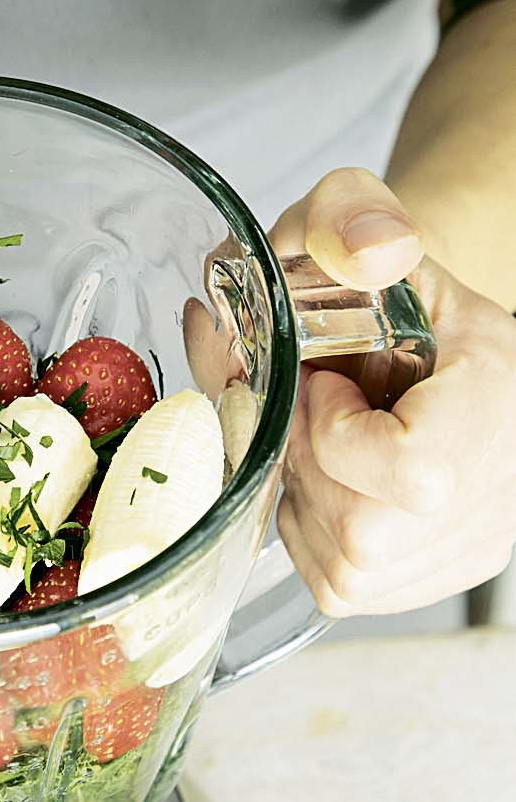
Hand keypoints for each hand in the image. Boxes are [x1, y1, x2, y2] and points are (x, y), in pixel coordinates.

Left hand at [271, 167, 515, 615]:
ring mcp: (464, 548)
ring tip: (331, 442)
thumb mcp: (359, 219)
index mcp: (495, 397)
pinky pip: (336, 584)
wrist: (435, 347)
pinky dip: (313, 532)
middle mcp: (490, 492)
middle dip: (308, 466)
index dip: (336, 431)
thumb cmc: (387, 289)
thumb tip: (369, 250)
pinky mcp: (432, 580)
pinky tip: (337, 481)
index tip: (330, 381)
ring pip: (338, 565)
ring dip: (306, 500)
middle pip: (357, 530)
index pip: (407, 470)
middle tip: (317, 411)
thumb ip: (352, 217)